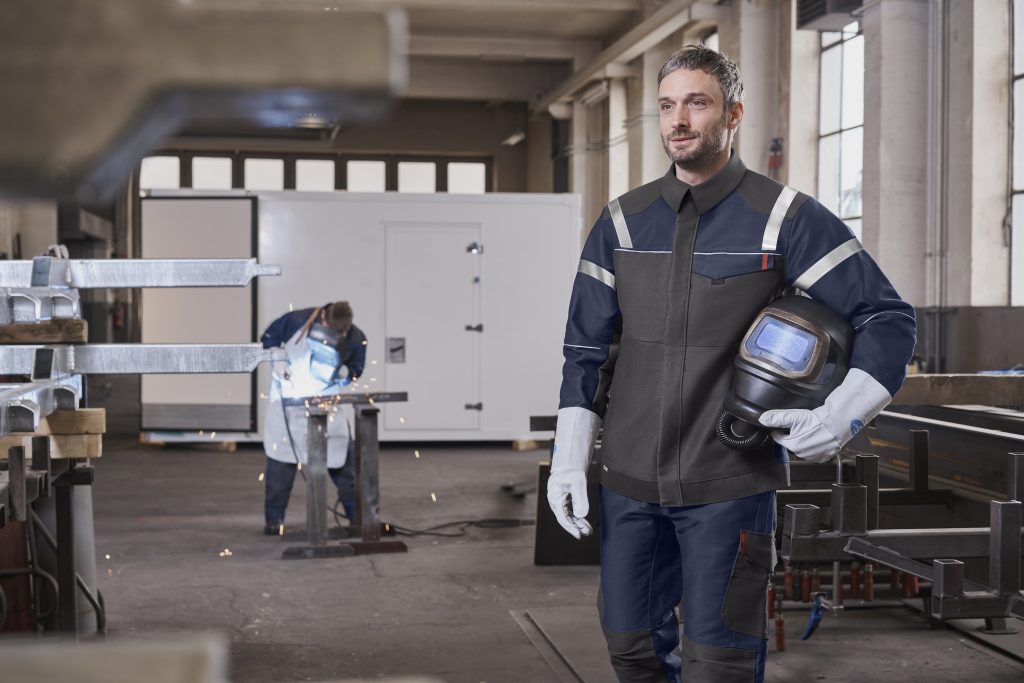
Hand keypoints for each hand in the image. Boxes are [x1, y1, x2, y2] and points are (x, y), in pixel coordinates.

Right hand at [547, 407, 599, 538]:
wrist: (570, 452)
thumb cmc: (572, 465)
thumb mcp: (578, 481)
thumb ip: (580, 499)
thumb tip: (581, 515)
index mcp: (555, 496)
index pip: (562, 517)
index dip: (571, 527)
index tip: (580, 534)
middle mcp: (555, 498)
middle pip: (564, 517)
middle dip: (575, 526)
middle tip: (587, 533)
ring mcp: (559, 495)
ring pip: (567, 513)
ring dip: (577, 521)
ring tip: (587, 528)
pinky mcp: (564, 492)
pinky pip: (569, 507)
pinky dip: (576, 514)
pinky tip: (582, 518)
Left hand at [758, 407, 837, 462]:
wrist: (838, 423)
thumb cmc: (818, 421)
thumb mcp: (794, 416)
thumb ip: (776, 418)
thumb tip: (762, 419)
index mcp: (792, 446)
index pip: (778, 438)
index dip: (781, 430)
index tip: (787, 426)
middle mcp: (802, 455)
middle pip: (790, 444)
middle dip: (793, 436)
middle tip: (802, 427)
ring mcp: (814, 457)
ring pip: (802, 449)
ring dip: (803, 442)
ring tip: (811, 431)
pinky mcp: (824, 457)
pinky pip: (814, 453)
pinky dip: (814, 446)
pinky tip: (818, 438)